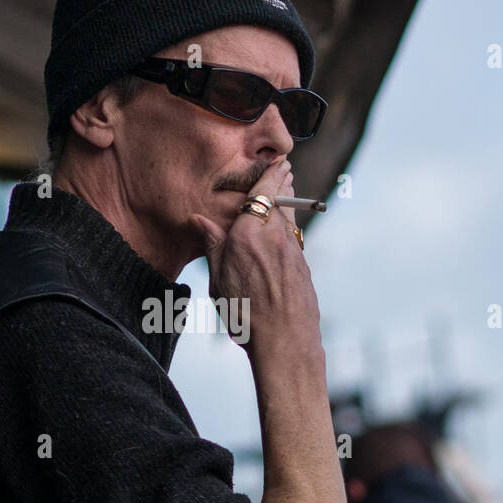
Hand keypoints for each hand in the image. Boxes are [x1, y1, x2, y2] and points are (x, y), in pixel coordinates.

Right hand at [189, 157, 321, 360]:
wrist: (285, 343)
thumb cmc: (246, 316)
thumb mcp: (218, 281)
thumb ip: (213, 246)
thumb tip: (199, 220)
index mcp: (248, 236)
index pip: (262, 193)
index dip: (271, 174)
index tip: (278, 160)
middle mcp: (274, 237)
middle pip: (280, 201)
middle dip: (282, 183)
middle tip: (284, 169)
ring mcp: (293, 251)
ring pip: (289, 219)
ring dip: (287, 203)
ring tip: (285, 192)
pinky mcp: (303, 267)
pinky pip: (293, 239)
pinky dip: (288, 229)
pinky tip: (283, 235)